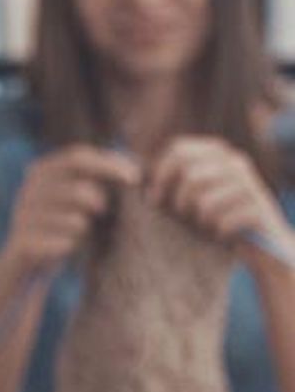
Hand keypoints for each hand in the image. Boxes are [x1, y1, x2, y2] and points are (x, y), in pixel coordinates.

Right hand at [4, 145, 140, 272]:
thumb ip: (99, 180)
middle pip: (78, 188)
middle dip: (99, 202)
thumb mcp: (77, 199)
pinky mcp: (22, 244)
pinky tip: (67, 249)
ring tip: (80, 233)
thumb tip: (141, 166)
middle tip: (102, 212)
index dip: (109, 165)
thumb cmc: (60, 228)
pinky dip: (72, 247)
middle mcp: (27, 191)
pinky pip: (63, 244)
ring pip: (74, 220)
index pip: (78, 157)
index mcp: (40, 171)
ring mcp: (22, 218)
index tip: (136, 178)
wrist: (23, 268)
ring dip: (85, 229)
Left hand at [148, 136, 290, 258]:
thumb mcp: (188, 198)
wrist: (261, 242)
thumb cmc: (213, 218)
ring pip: (203, 202)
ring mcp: (249, 182)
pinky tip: (223, 233)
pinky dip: (216, 232)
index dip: (160, 175)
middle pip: (189, 176)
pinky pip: (221, 221)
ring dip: (199, 220)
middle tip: (185, 216)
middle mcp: (234, 161)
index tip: (153, 200)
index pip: (178, 149)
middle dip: (179, 203)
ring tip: (207, 224)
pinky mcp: (259, 206)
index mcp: (216, 153)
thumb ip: (166, 185)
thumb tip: (131, 177)